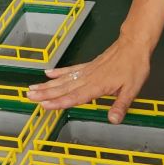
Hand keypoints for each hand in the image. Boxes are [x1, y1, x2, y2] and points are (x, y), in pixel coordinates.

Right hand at [26, 32, 152, 118]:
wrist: (134, 45)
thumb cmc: (134, 67)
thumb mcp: (132, 89)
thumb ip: (121, 105)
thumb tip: (113, 120)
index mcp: (97, 86)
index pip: (75, 97)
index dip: (59, 102)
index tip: (44, 105)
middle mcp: (88, 78)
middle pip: (63, 88)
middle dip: (45, 93)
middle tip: (29, 96)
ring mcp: (86, 71)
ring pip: (63, 80)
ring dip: (47, 85)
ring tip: (32, 88)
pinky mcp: (88, 66)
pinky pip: (70, 70)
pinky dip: (58, 72)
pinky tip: (48, 74)